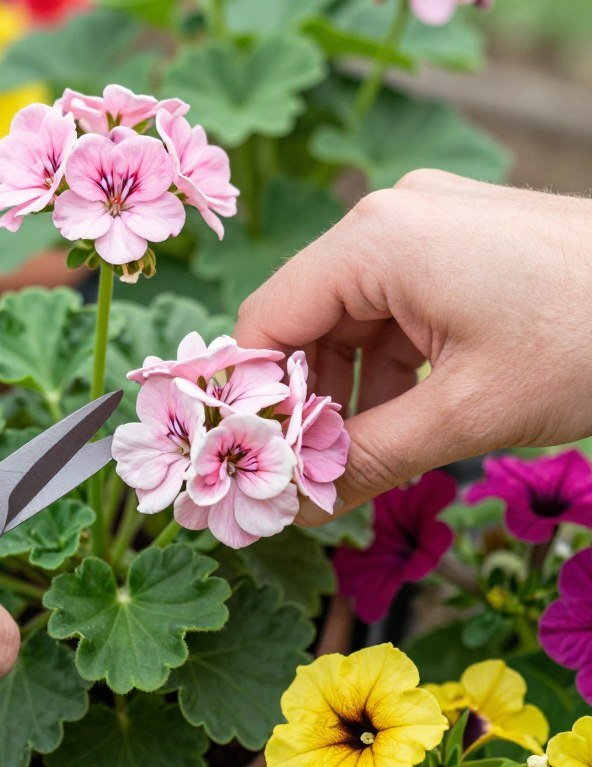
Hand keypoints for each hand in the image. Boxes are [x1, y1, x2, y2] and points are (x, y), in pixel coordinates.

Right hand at [235, 170, 591, 523]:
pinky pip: (392, 305)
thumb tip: (299, 505)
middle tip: (305, 471)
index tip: (253, 462)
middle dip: (303, 398)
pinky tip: (401, 414)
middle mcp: (388, 217)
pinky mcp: (457, 240)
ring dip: (346, 386)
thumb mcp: (469, 413)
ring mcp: (425, 222)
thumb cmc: (590, 342)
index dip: (250, 398)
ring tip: (355, 454)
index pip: (265, 321)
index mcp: (375, 240)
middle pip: (304, 318)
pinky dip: (387, 362)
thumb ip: (367, 459)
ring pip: (348, 316)